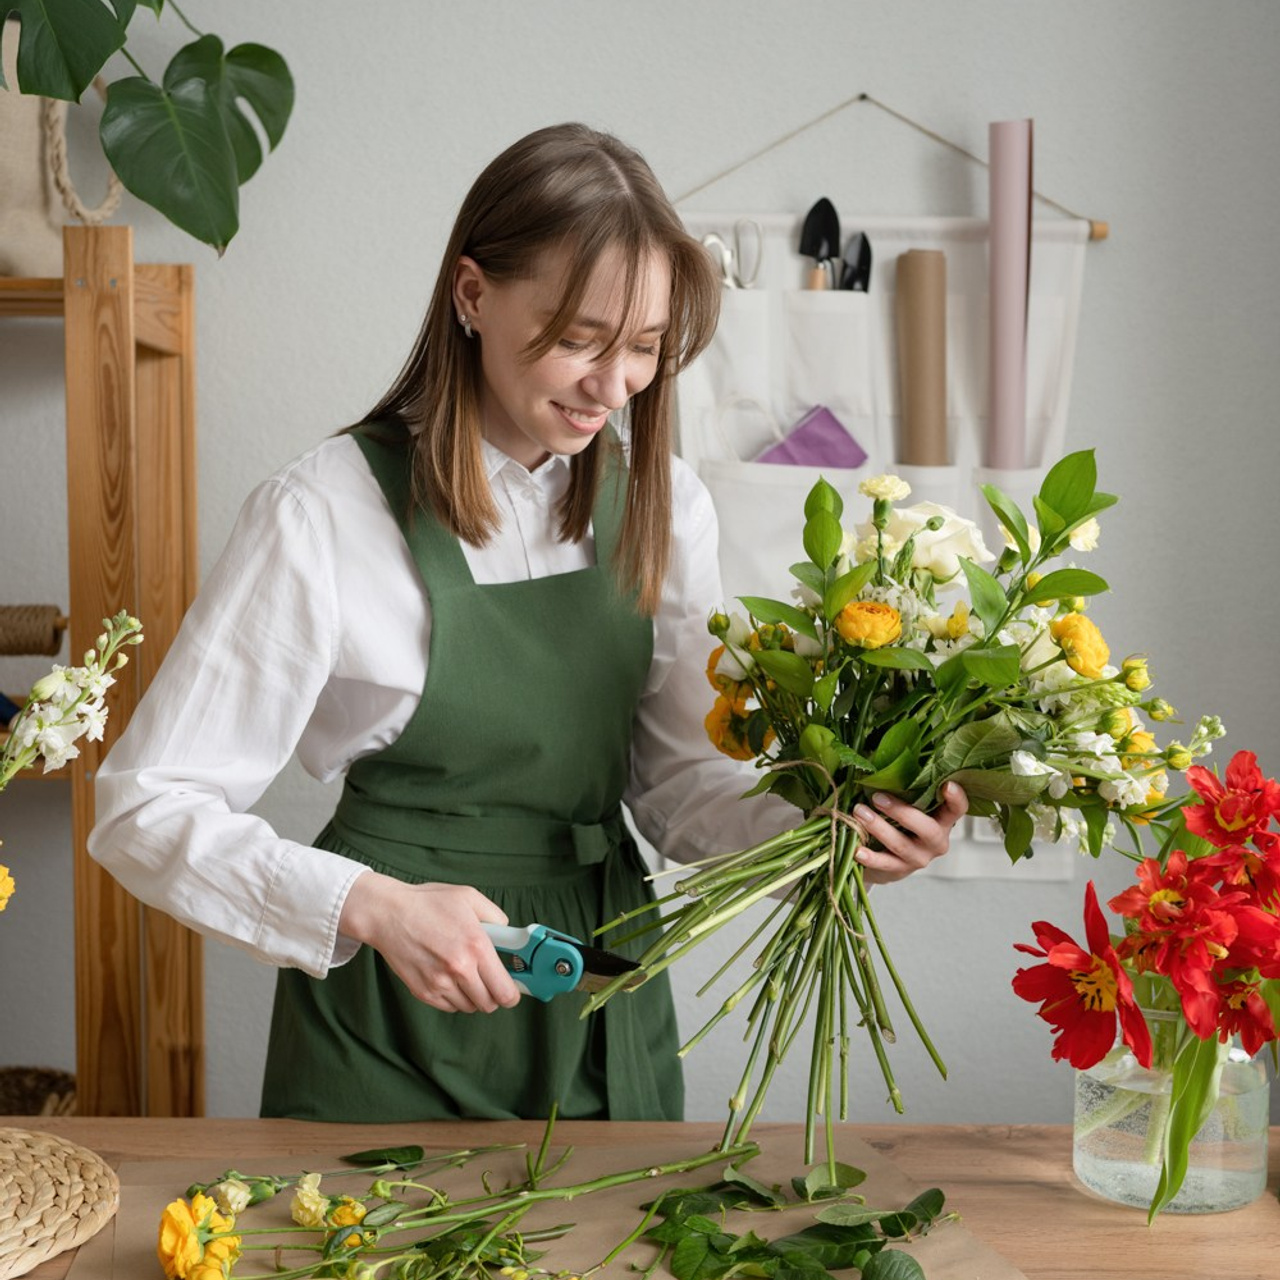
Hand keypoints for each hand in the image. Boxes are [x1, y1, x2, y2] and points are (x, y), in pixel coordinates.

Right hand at [338, 872, 521, 1012]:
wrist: (387, 913)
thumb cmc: (428, 903)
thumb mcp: (468, 897)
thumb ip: (495, 916)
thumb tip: (507, 934)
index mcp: (476, 946)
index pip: (505, 991)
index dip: (513, 994)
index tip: (513, 989)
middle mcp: (460, 969)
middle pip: (489, 1004)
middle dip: (494, 994)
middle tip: (490, 979)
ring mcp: (440, 983)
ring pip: (470, 1007)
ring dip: (473, 996)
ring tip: (467, 974)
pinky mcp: (423, 992)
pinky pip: (449, 1006)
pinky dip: (454, 997)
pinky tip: (450, 977)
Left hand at [849, 782, 968, 884]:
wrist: (889, 860)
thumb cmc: (900, 822)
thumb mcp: (908, 805)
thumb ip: (904, 787)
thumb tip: (877, 756)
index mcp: (942, 820)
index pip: (957, 809)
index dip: (956, 798)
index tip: (947, 785)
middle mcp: (936, 841)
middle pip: (927, 829)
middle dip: (901, 812)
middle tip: (877, 797)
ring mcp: (919, 858)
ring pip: (901, 844)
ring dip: (879, 827)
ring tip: (859, 812)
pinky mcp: (900, 870)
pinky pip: (885, 864)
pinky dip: (870, 857)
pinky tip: (857, 849)